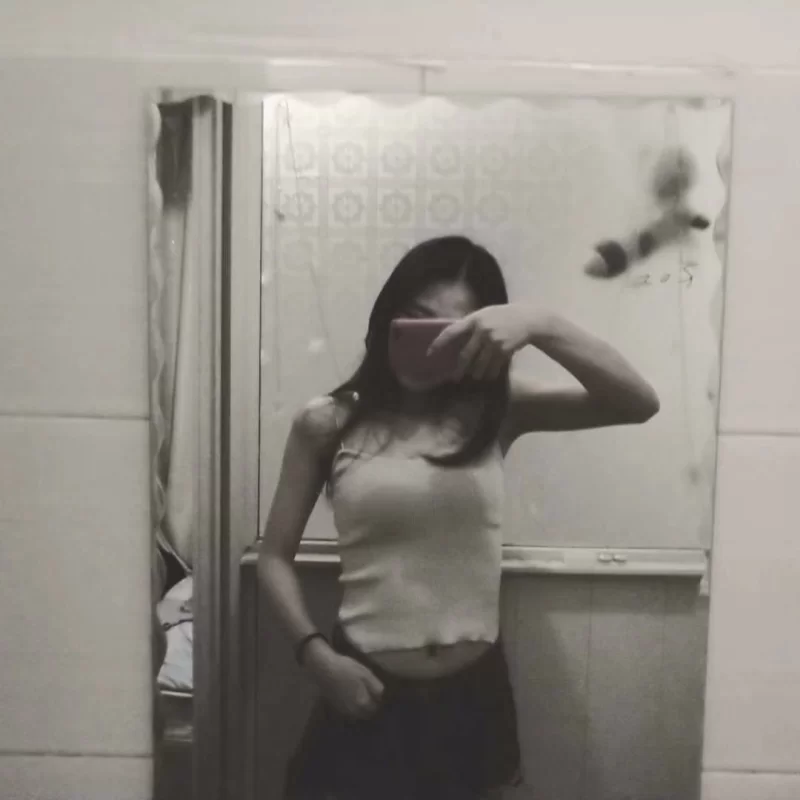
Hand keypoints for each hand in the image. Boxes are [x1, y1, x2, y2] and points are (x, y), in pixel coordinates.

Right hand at [306, 647, 384, 719]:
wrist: (323, 668)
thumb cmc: (346, 668)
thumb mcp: (365, 673)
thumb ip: (376, 687)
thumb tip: (382, 696)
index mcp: (362, 703)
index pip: (374, 709)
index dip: (378, 702)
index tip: (379, 696)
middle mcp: (352, 711)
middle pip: (365, 714)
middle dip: (369, 708)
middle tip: (372, 698)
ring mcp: (342, 710)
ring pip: (355, 714)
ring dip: (360, 709)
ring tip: (361, 698)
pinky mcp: (334, 706)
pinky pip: (346, 711)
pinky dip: (350, 707)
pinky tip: (350, 697)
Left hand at [427, 304, 542, 380]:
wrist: (528, 319)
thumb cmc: (503, 316)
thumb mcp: (485, 314)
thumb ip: (471, 325)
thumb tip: (453, 339)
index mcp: (474, 319)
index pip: (451, 331)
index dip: (439, 343)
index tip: (430, 353)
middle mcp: (482, 330)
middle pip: (466, 355)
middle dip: (460, 369)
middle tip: (455, 378)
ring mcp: (493, 341)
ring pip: (479, 364)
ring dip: (476, 374)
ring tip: (474, 377)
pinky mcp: (504, 350)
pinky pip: (493, 366)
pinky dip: (491, 373)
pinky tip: (490, 376)